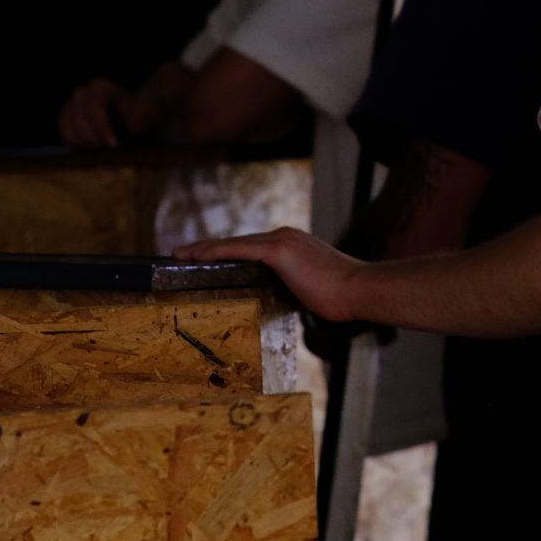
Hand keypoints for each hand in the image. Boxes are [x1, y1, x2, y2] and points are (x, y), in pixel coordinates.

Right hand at [58, 77, 146, 148]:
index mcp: (101, 87)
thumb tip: (133, 126)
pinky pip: (63, 132)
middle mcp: (82, 93)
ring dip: (82, 141)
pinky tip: (90, 149)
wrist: (129, 118)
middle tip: (107, 149)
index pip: (94, 105)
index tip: (113, 144)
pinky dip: (75, 143)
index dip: (101, 126)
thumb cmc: (137, 114)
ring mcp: (70, 105)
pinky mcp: (65, 120)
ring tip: (100, 150)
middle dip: (92, 136)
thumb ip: (142, 117)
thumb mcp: (146, 114)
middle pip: (78, 115)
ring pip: (67, 124)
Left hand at [183, 227, 365, 321]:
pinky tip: (196, 257)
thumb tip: (282, 304)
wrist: (359, 290)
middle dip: (208, 248)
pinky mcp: (279, 250)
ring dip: (204, 248)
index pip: (251, 247)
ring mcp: (281, 241)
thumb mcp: (312, 290)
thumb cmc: (342, 297)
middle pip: (237, 242)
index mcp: (293, 245)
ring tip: (181, 254)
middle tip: (183, 253)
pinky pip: (238, 250)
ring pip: (233, 243)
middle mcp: (284, 236)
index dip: (226, 252)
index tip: (206, 258)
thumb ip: (294, 289)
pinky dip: (215, 252)